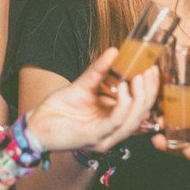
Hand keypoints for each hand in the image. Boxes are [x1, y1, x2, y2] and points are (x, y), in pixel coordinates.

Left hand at [26, 48, 157, 152]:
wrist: (35, 125)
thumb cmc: (58, 109)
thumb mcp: (83, 85)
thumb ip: (99, 71)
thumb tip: (114, 52)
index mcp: (113, 120)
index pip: (140, 108)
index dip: (150, 90)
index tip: (153, 70)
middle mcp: (112, 131)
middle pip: (141, 115)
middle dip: (149, 92)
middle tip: (149, 72)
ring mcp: (104, 137)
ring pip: (133, 120)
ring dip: (139, 98)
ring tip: (139, 77)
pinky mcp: (94, 137)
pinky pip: (116, 122)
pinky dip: (123, 105)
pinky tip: (124, 88)